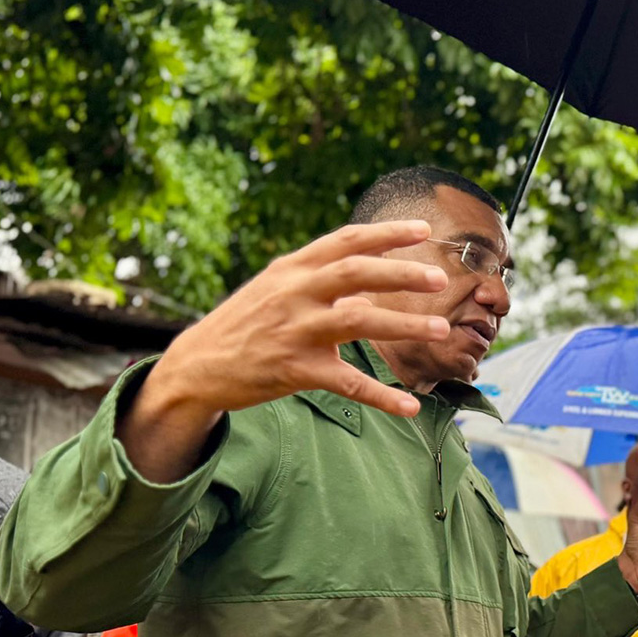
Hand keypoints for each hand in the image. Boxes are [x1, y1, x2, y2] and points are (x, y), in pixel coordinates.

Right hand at [121, 221, 451, 481]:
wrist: (196, 365)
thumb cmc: (245, 324)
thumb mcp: (277, 292)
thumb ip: (323, 285)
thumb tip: (371, 289)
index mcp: (293, 269)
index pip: (345, 241)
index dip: (386, 234)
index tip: (424, 229)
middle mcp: (295, 293)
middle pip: (356, 273)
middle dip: (401, 273)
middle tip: (439, 278)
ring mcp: (295, 331)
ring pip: (358, 322)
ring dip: (403, 326)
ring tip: (440, 329)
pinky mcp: (296, 370)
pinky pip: (348, 384)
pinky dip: (382, 397)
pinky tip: (410, 407)